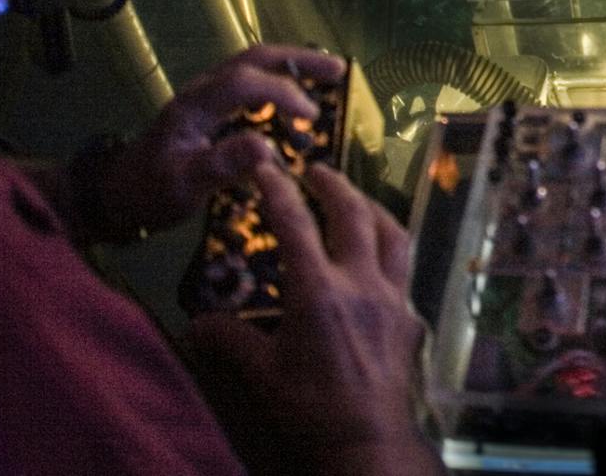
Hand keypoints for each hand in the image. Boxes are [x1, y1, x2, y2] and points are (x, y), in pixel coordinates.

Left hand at [82, 45, 345, 241]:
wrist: (118, 194)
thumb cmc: (151, 192)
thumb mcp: (184, 186)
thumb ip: (222, 166)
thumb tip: (267, 148)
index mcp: (195, 106)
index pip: (245, 82)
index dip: (282, 93)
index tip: (312, 117)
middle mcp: (202, 91)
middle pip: (254, 58)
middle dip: (298, 60)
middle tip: (339, 71)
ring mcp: (207, 96)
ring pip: (253, 65)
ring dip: (292, 66)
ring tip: (330, 76)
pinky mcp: (212, 108)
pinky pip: (251, 83)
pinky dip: (280, 82)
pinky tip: (301, 98)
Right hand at [185, 164, 438, 475]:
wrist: (367, 440)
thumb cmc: (310, 407)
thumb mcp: (262, 375)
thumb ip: (230, 341)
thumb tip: (196, 325)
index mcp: (319, 291)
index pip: (296, 224)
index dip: (278, 189)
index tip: (266, 165)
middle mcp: (361, 283)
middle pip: (353, 214)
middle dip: (333, 184)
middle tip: (316, 169)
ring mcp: (392, 297)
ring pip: (392, 233)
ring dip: (372, 207)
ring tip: (356, 199)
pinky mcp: (409, 316)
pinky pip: (404, 268)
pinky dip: (389, 249)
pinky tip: (379, 256)